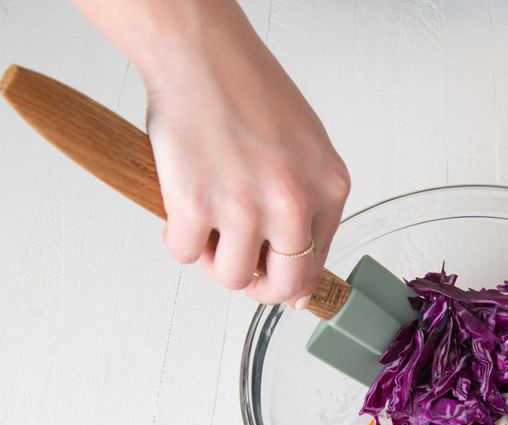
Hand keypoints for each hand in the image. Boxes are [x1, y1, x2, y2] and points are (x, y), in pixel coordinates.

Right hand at [139, 7, 348, 305]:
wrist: (200, 54)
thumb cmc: (248, 91)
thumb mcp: (305, 150)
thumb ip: (310, 210)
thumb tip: (302, 284)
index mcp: (328, 187)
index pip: (316, 264)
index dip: (289, 278)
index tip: (272, 275)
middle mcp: (293, 202)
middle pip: (283, 285)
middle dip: (258, 286)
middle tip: (240, 267)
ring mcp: (245, 206)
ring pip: (231, 276)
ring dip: (215, 260)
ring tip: (208, 226)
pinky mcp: (196, 205)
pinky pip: (185, 254)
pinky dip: (179, 238)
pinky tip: (182, 208)